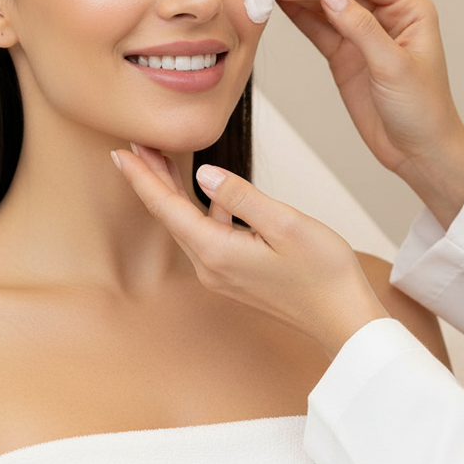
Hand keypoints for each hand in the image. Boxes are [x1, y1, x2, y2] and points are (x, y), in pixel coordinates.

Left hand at [112, 145, 389, 357]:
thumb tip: (204, 174)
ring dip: (173, 191)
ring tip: (162, 159)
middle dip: (151, 179)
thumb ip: (241, 196)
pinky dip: (199, 207)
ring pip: (186, 224)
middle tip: (134, 146)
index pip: (167, 208)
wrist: (342, 317)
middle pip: (170, 216)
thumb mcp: (286, 223)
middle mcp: (211, 267)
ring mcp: (222, 273)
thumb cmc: (323, 272)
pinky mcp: (235, 274)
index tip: (122, 152)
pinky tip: (209, 191)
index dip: (142, 177)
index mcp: (217, 252)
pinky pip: (206, 234)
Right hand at [270, 0, 463, 225]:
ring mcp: (363, 35)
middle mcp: (387, 15)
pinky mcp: (346, 55)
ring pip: (327, 6)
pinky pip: (319, 29)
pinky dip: (300, 18)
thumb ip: (361, 28)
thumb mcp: (393, 67)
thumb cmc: (423, 110)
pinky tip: (282, 6)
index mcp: (410, 9)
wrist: (419, 152)